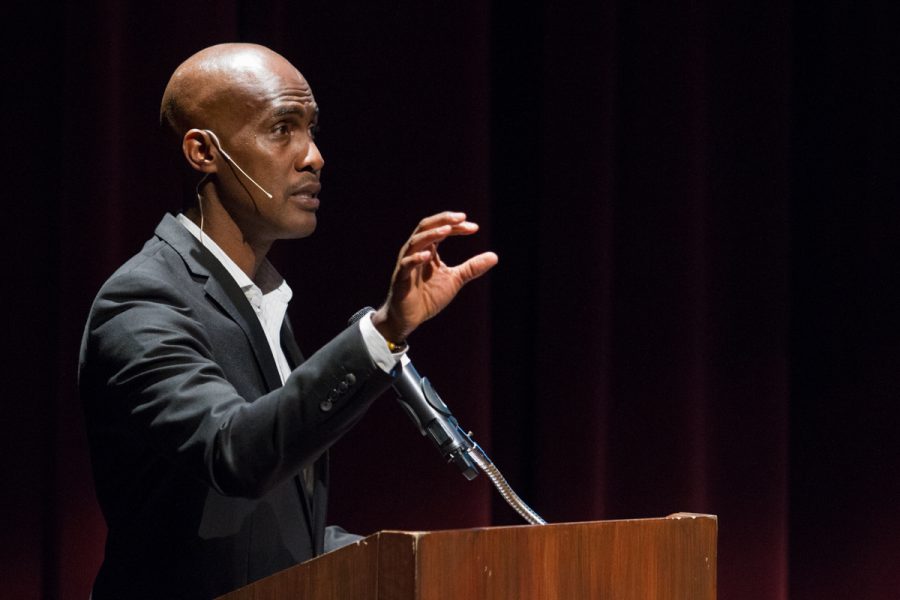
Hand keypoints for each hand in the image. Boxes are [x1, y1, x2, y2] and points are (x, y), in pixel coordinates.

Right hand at [372, 211, 497, 342]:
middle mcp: (415, 251)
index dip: (457, 227)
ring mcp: (406, 263)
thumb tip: (495, 256)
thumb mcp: (455, 279)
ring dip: (431, 234)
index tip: (474, 228)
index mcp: (428, 249)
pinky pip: (406, 264)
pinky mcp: (400, 278)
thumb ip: (472, 267)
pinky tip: (428, 256)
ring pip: (416, 242)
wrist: (410, 318)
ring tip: (447, 230)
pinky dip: (416, 259)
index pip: (441, 230)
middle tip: (462, 217)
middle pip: (426, 227)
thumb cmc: (428, 296)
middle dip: (443, 220)